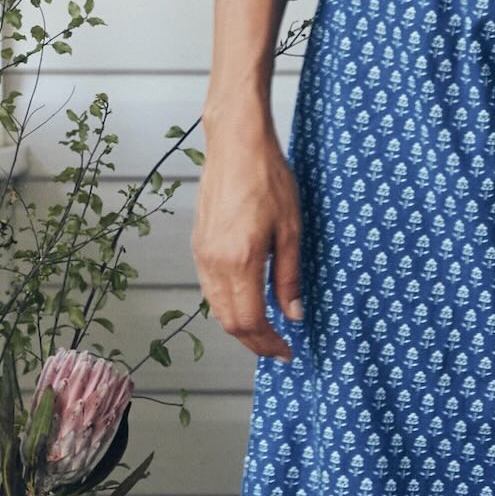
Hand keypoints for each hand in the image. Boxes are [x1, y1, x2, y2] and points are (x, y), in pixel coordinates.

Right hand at [192, 102, 301, 360]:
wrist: (235, 144)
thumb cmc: (267, 179)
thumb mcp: (291, 231)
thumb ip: (289, 278)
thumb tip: (293, 314)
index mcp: (240, 260)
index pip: (250, 321)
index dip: (269, 343)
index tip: (287, 351)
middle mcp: (214, 262)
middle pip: (229, 322)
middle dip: (254, 342)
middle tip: (278, 348)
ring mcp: (202, 254)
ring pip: (217, 308)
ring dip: (240, 327)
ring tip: (266, 333)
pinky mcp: (198, 245)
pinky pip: (210, 290)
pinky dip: (228, 307)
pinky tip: (247, 305)